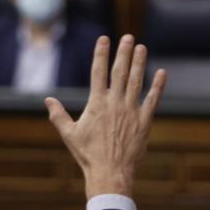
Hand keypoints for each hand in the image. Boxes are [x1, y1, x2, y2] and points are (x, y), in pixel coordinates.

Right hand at [45, 35, 166, 198]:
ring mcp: (131, 111)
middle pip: (120, 72)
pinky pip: (152, 100)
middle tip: (128, 36)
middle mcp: (115, 103)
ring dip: (139, 63)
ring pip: (136, 81)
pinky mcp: (144, 121)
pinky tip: (162, 73)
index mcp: (96, 104)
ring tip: (141, 47)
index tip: (104, 39)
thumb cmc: (87, 155)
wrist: (110, 172)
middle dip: (123, 52)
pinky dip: (157, 86)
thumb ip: (58, 115)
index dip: (101, 54)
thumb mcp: (69, 134)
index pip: (98, 72)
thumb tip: (47, 100)